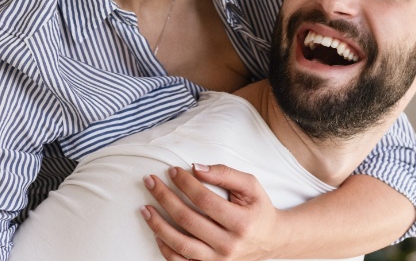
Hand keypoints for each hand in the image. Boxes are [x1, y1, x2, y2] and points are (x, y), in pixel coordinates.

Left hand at [140, 164, 287, 260]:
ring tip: (145, 208)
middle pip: (188, 220)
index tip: (172, 171)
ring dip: (158, 225)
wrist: (271, 240)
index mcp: (240, 222)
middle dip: (165, 198)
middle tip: (151, 182)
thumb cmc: (258, 208)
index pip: (204, 200)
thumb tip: (196, 167)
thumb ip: (225, 173)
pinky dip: (165, 248)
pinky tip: (156, 232)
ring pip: (180, 244)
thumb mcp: (250, 186)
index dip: (185, 184)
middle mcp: (228, 245)